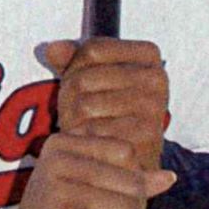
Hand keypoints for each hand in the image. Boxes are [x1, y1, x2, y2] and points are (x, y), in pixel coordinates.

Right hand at [7, 132, 175, 208]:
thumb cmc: (63, 208)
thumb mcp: (88, 181)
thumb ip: (128, 176)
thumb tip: (169, 178)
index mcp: (62, 142)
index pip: (125, 151)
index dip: (130, 176)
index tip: (109, 191)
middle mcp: (56, 159)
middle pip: (131, 181)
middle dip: (132, 206)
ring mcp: (55, 187)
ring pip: (127, 208)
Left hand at [47, 37, 169, 170]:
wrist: (132, 160)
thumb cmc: (110, 111)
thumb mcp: (93, 77)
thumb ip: (71, 59)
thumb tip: (52, 49)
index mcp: (148, 55)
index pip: (92, 49)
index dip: (74, 66)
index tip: (78, 82)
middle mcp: (157, 77)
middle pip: (84, 78)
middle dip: (68, 96)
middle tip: (71, 111)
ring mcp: (152, 106)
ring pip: (84, 104)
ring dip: (71, 118)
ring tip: (77, 124)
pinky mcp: (144, 136)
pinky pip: (93, 131)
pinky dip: (81, 137)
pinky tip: (85, 141)